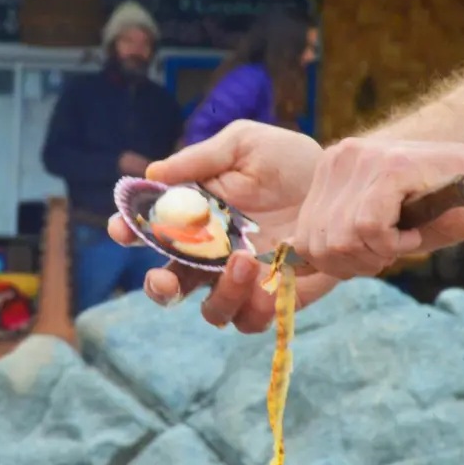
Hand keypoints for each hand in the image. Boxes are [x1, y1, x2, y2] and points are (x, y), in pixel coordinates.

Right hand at [108, 120, 338, 332]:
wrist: (341, 182)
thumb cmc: (287, 160)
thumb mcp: (243, 145)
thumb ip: (200, 159)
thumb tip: (153, 173)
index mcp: (193, 219)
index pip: (148, 232)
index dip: (128, 232)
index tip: (122, 229)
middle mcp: (210, 256)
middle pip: (169, 286)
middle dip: (159, 288)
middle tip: (165, 279)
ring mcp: (242, 281)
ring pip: (212, 310)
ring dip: (220, 293)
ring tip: (243, 261)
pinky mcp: (275, 297)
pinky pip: (254, 319)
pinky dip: (254, 309)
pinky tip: (267, 283)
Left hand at [294, 136, 463, 279]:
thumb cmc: (438, 213)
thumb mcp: (375, 227)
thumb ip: (336, 236)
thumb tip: (291, 261)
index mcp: (329, 171)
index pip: (302, 240)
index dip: (337, 265)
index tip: (373, 256)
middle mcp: (338, 158)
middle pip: (317, 244)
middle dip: (355, 264)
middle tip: (392, 250)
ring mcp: (362, 158)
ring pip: (340, 239)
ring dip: (377, 254)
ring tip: (405, 238)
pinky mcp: (390, 167)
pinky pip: (368, 229)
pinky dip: (394, 245)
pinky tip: (416, 232)